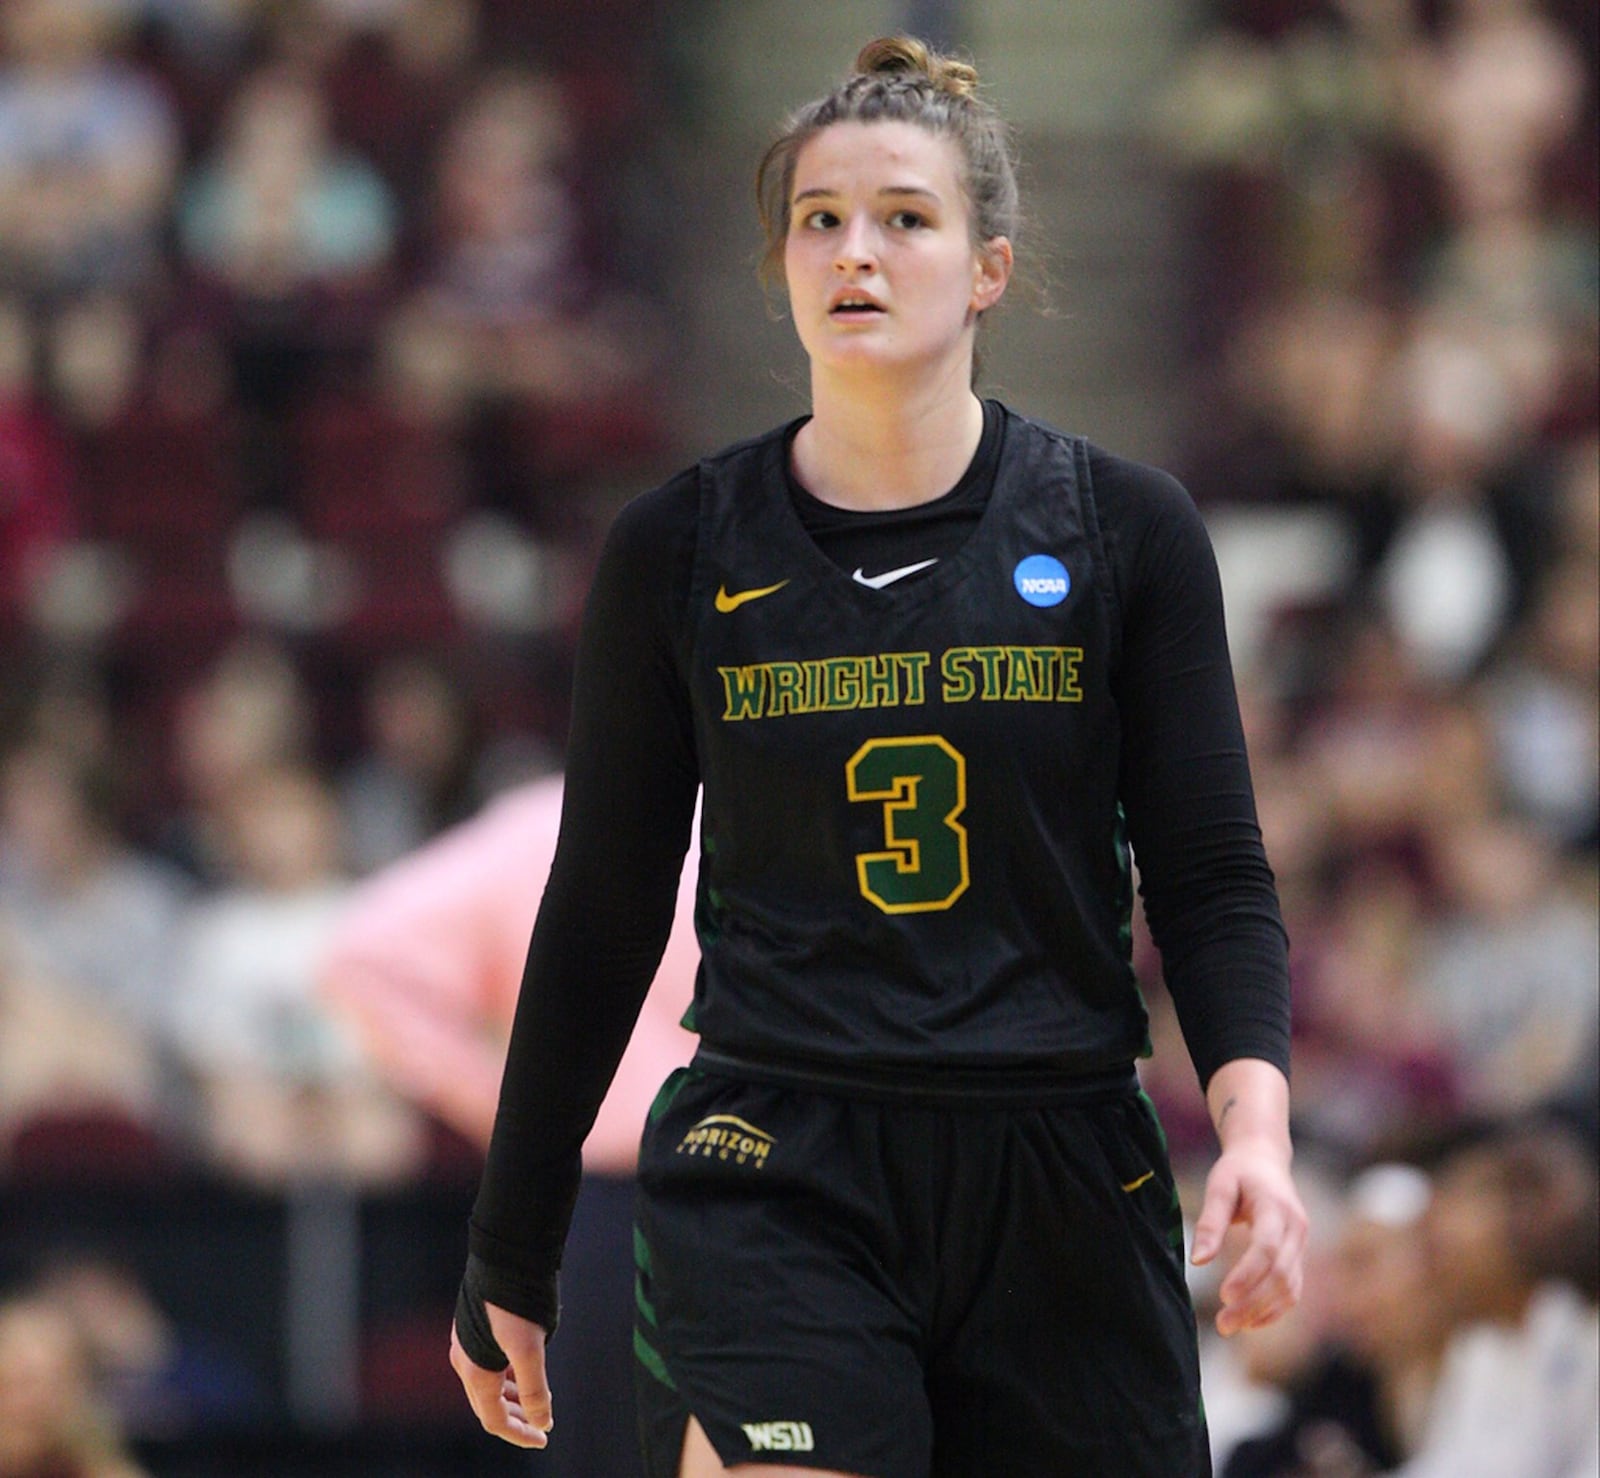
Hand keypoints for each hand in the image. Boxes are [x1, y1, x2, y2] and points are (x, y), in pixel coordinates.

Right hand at [449, 1301, 553, 1447]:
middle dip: (516, 1419)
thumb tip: (542, 1421)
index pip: (494, 1419)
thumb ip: (535, 1387)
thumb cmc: (516, 1298)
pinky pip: (489, 1364)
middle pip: (488, 1405)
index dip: (520, 1433)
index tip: (544, 1437)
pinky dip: (507, 1376)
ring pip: (489, 1384)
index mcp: (475, 1370)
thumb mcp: (530, 1346)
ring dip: (512, 1398)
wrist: (506, 1251)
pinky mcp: (475, 1325)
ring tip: (536, 1403)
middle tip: (542, 1426)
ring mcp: (468, 1341)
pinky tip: (525, 1373)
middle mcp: (465, 1359)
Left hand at [1191, 1138, 1306, 1336]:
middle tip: (1223, 1324)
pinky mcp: (1298, 1255)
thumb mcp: (1219, 1187)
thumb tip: (1198, 1261)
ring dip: (1263, 1311)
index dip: (1248, 1275)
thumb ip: (1210, 1222)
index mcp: (1277, 1207)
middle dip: (1253, 1303)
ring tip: (1230, 1325)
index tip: (1223, 1295)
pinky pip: (1293, 1289)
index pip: (1267, 1249)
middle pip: (1281, 1275)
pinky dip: (1275, 1309)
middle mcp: (1296, 1228)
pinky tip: (1251, 1321)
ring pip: (1291, 1287)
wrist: (1265, 1159)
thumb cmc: (1237, 1172)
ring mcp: (1301, 1244)